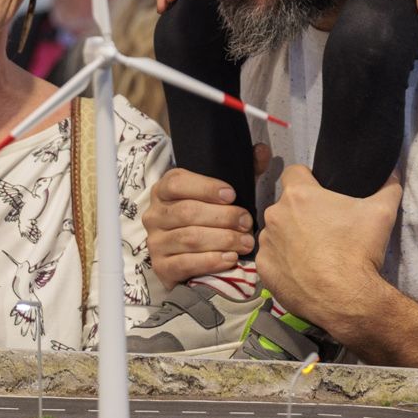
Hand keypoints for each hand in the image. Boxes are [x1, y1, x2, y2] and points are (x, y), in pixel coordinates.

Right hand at [142, 167, 255, 288]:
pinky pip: (185, 263)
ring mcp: (155, 241)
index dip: (205, 187)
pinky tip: (230, 259)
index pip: (177, 183)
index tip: (232, 194)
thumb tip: (262, 150)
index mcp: (164, 190)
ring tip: (246, 242)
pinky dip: (211, 261)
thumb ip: (242, 172)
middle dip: (222, 217)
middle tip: (248, 222)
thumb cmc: (207, 221)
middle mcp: (155, 214)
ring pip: (189, 238)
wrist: (186, 259)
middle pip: (187, 212)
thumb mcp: (222, 194)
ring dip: (222, 240)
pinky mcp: (161, 267)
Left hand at [255, 165, 401, 336]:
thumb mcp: (381, 213)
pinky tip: (302, 272)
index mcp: (298, 195)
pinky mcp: (263, 267)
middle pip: (286, 206)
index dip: (307, 179)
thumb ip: (387, 188)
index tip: (319, 192)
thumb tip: (393, 174)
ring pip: (277, 232)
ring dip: (290, 238)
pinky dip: (284, 263)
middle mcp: (275, 214)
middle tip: (324, 229)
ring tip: (314, 254)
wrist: (346, 298)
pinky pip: (271, 258)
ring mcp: (266, 241)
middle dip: (302, 213)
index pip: (294, 173)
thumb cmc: (359, 250)